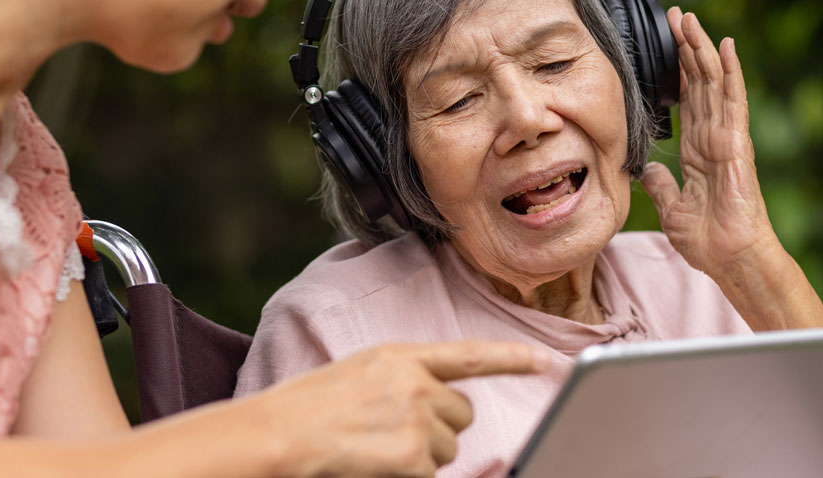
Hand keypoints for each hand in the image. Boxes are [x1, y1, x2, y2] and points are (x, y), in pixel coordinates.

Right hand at [255, 341, 544, 477]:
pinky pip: (429, 475)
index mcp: (402, 357)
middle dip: (439, 430)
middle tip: (393, 436)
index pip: (470, 356)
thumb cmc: (306, 410)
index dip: (511, 359)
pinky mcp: (414, 455)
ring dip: (422, 458)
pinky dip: (408, 476)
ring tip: (376, 450)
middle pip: (461, 415)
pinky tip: (375, 466)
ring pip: (448, 449)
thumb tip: (436, 406)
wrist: (278, 436)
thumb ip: (402, 381)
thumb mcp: (359, 376)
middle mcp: (417, 382)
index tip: (544, 362)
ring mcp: (418, 418)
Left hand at [641, 8, 776, 277]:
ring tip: (689, 19)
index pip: (687, 100)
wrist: (730, 257)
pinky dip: (729, 71)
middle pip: (699, 81)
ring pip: (713, 82)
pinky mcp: (737, 140)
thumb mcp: (672, 208)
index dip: (678, 71)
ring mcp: (727, 135)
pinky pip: (733, 99)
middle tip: (675, 15)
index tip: (668, 44)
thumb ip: (662, 186)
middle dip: (686, 48)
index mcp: (698, 149)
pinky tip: (724, 45)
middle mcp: (713, 136)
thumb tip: (649, 170)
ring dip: (701, 49)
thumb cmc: (708, 240)